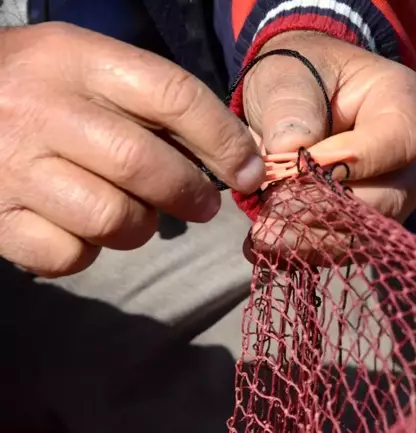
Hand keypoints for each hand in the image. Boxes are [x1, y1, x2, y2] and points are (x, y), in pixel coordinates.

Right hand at [0, 23, 264, 276]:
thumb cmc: (40, 88)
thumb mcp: (93, 70)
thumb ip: (159, 105)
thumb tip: (238, 154)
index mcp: (75, 59)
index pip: (172, 94)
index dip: (224, 139)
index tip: (250, 170)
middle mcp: (40, 108)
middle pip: (144, 165)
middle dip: (190, 193)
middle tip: (203, 204)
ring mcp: (12, 167)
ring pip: (112, 218)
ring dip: (141, 226)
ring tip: (134, 211)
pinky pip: (70, 255)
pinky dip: (90, 251)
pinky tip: (81, 227)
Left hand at [242, 31, 415, 257]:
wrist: (307, 97)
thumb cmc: (302, 77)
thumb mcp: (288, 75)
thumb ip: (290, 105)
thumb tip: (290, 150)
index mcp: (408, 105)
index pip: (398, 143)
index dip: (349, 162)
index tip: (295, 170)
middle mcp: (415, 158)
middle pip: (386, 199)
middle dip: (325, 211)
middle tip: (270, 214)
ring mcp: (398, 195)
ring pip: (367, 233)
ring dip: (313, 239)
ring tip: (263, 235)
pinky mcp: (373, 223)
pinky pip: (349, 246)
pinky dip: (309, 249)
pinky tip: (271, 245)